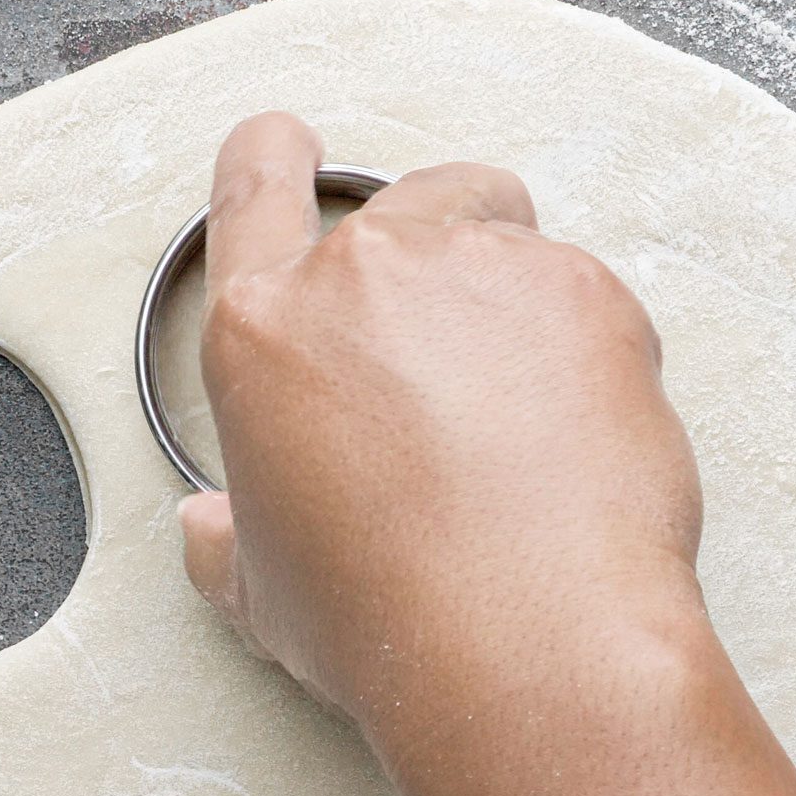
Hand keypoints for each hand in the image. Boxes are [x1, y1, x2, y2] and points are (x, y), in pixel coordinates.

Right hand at [180, 112, 707, 744]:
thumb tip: (209, 529)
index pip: (252, 186)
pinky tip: (574, 438)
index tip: (287, 147)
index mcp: (264, 333)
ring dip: (509, 294)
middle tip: (450, 361)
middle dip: (429, 260)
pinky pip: (586, 290)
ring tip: (518, 413)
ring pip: (503, 229)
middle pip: (405, 201)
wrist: (529, 648)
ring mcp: (482, 269)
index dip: (272, 160)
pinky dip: (585, 346)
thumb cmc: (396, 625)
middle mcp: (365, 275)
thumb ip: (227, 538)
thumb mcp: (264, 592)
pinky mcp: (586, 291)